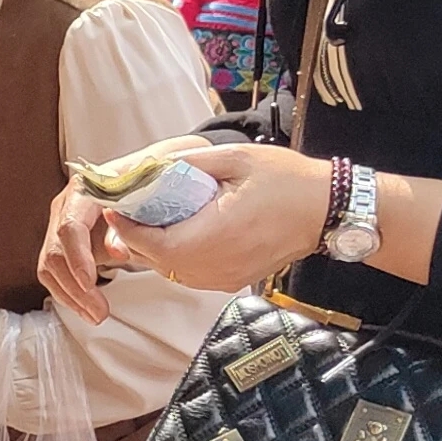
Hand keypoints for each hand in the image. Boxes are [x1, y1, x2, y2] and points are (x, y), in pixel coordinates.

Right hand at [37, 138, 219, 322]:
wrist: (147, 184)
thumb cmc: (149, 188)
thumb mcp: (148, 202)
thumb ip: (133, 224)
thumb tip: (118, 250)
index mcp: (85, 189)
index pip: (70, 227)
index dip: (78, 257)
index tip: (90, 281)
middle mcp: (67, 206)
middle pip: (55, 252)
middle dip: (75, 287)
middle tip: (99, 310)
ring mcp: (62, 224)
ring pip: (50, 267)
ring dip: (70, 296)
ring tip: (96, 315)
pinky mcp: (64, 244)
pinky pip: (55, 273)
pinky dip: (69, 294)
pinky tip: (86, 308)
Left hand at [107, 145, 334, 292]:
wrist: (326, 210)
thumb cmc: (286, 180)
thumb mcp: (237, 158)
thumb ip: (191, 163)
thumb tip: (152, 165)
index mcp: (216, 234)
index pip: (155, 244)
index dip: (128, 229)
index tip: (115, 208)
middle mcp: (218, 265)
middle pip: (158, 262)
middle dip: (136, 240)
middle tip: (124, 214)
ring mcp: (226, 278)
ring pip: (173, 273)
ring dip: (154, 251)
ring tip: (145, 223)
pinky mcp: (234, 282)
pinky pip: (192, 276)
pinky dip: (176, 259)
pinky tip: (175, 236)